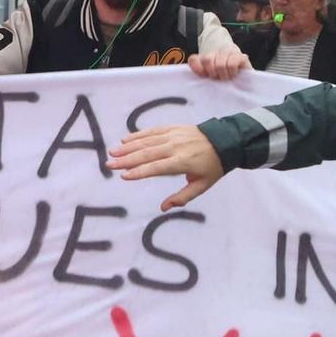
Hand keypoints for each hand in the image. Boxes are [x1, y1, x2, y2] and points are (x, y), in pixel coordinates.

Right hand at [108, 124, 224, 210]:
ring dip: (128, 147)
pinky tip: (125, 140)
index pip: (156, 168)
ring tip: (112, 153)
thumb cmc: (213, 167)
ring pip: (147, 142)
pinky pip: (152, 131)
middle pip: (147, 154)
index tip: (124, 176)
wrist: (225, 141)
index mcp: (182, 162)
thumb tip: (163, 208)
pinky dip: (138, 135)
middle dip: (127, 160)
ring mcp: (173, 136)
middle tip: (110, 164)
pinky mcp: (172, 128)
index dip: (139, 172)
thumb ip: (182, 197)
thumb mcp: (202, 186)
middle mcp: (175, 147)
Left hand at [187, 48, 248, 79]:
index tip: (205, 76)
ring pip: (220, 64)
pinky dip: (232, 72)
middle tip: (218, 78)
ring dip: (224, 75)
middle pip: (207, 60)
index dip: (198, 69)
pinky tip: (234, 74)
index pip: (194, 59)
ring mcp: (229, 53)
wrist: (245, 81)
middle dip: (213, 73)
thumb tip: (193, 71)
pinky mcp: (241, 56)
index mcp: (205, 59)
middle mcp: (216, 53)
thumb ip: (199, 73)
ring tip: (227, 77)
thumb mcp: (209, 80)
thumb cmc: (225, 80)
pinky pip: (231, 64)